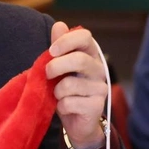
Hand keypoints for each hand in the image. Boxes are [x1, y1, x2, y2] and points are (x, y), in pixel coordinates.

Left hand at [47, 21, 107, 148]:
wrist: (79, 122)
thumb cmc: (68, 91)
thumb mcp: (60, 68)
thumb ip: (59, 47)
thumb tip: (59, 25)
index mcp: (91, 55)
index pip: (85, 36)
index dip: (66, 40)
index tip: (51, 51)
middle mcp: (99, 69)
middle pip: (79, 60)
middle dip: (56, 66)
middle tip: (47, 74)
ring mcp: (100, 88)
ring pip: (70, 84)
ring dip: (57, 92)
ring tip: (59, 96)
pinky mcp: (96, 106)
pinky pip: (69, 102)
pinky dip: (61, 106)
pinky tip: (66, 108)